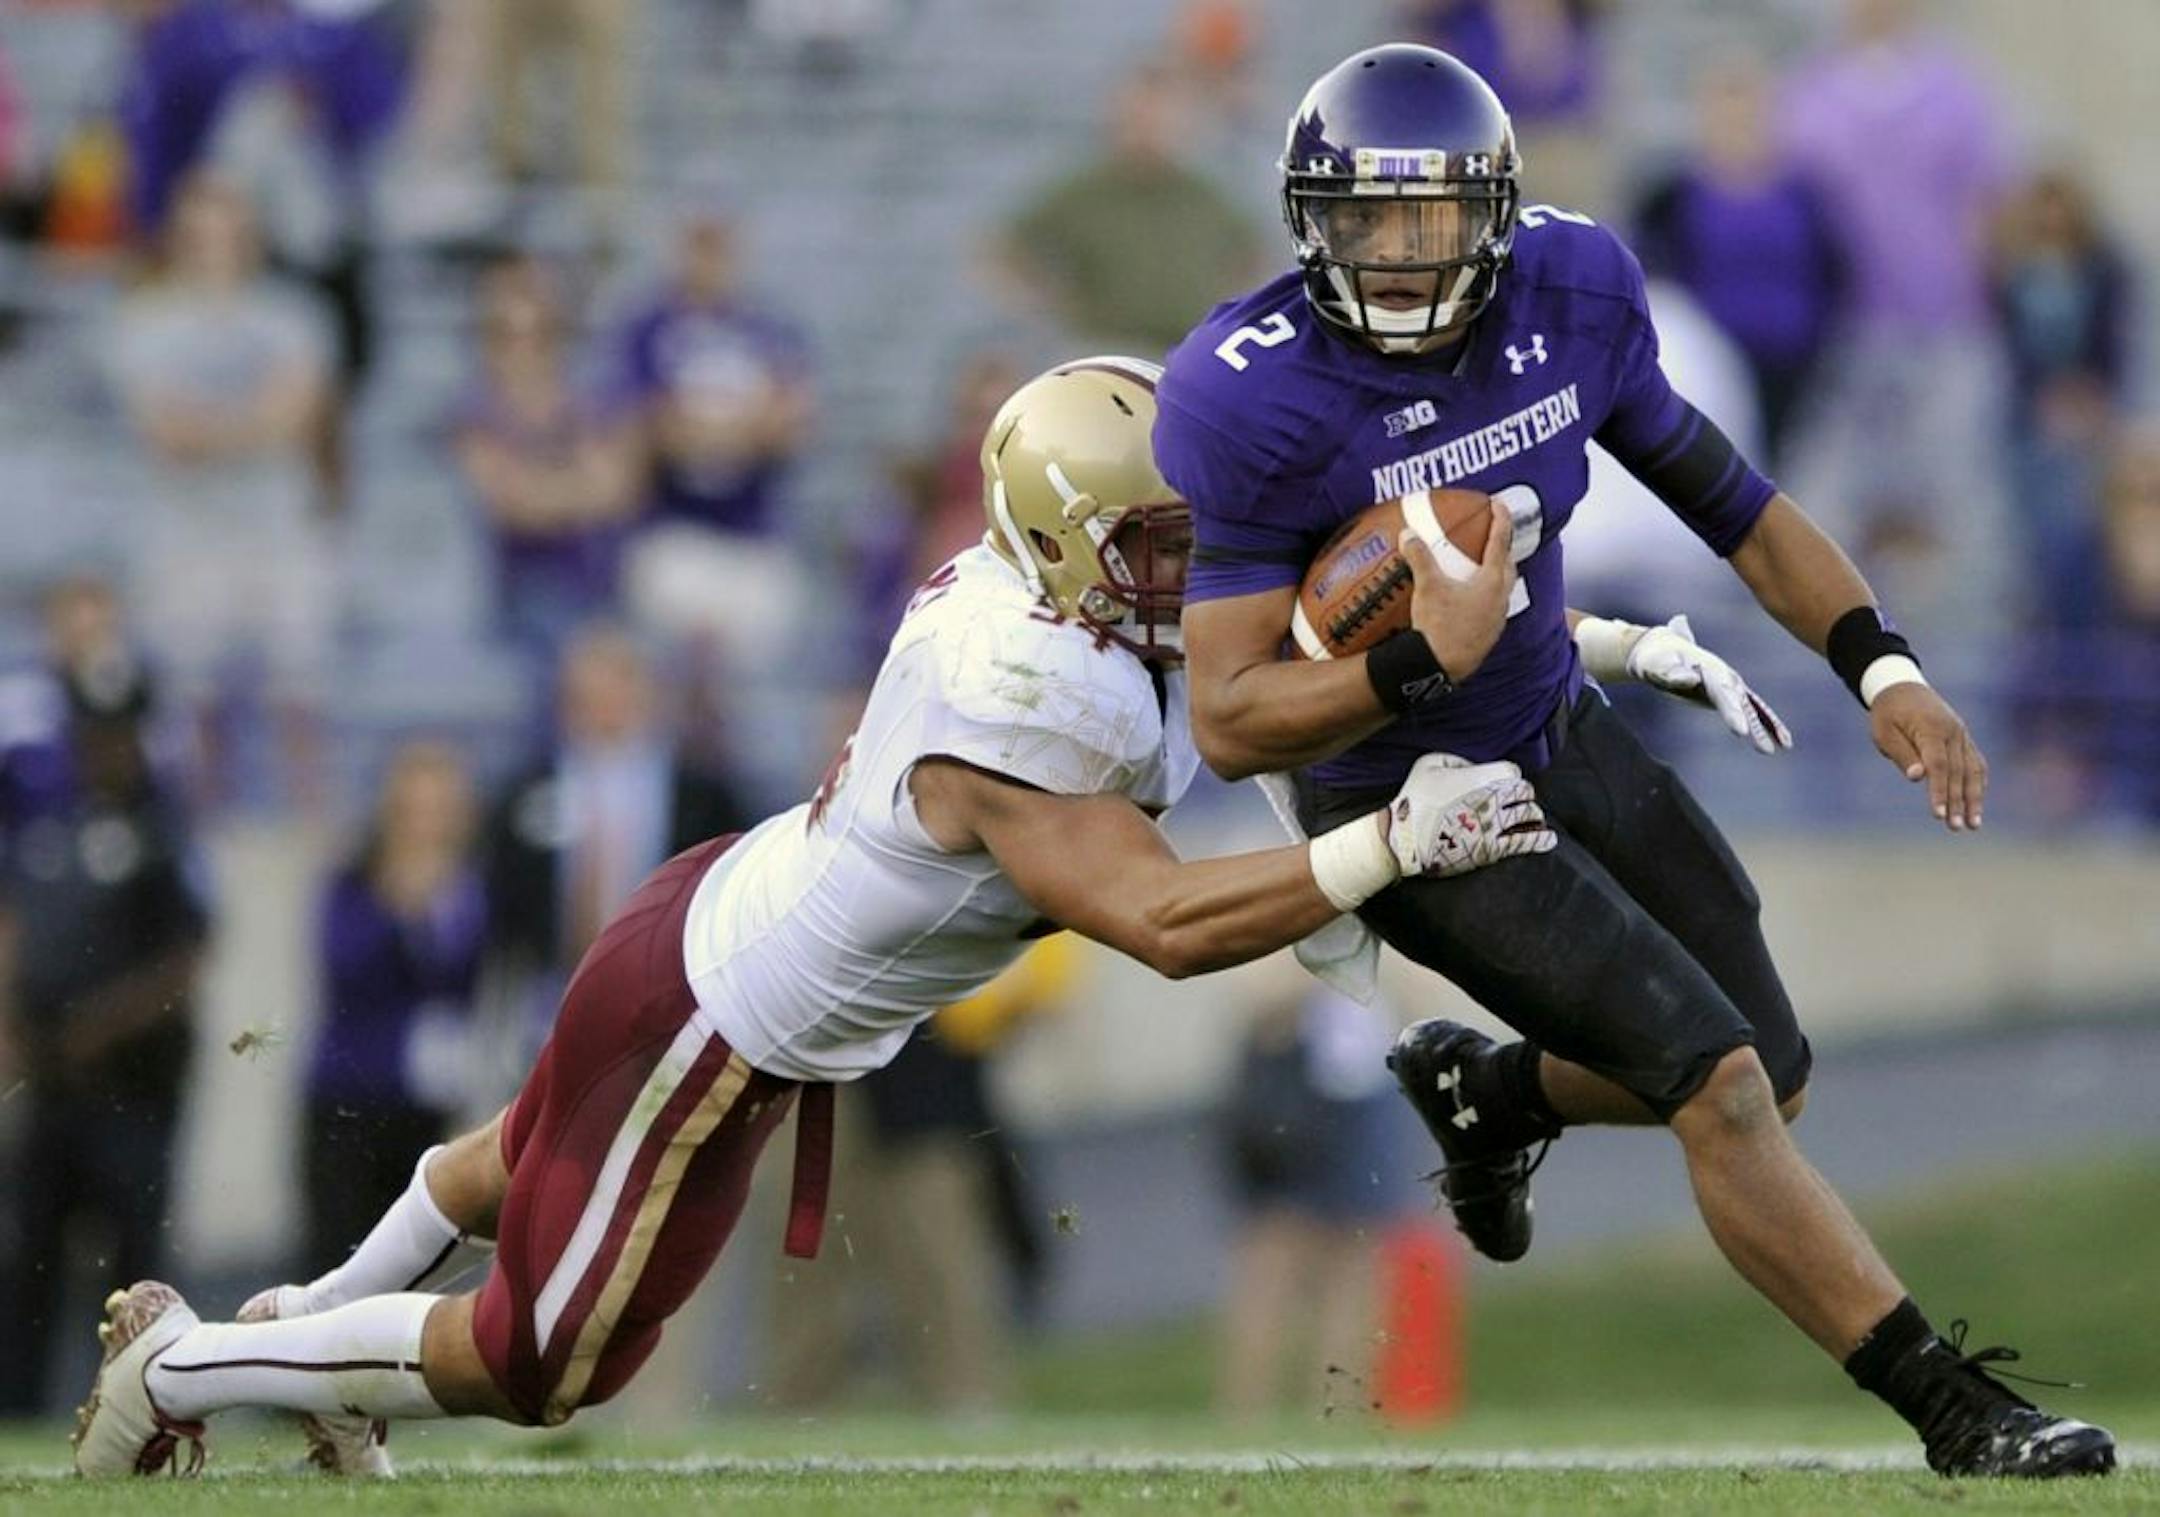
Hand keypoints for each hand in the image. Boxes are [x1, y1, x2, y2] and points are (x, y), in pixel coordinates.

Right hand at [1383, 752, 1555, 878]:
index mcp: (1479, 777)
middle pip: (1525, 792)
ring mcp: (1494, 826)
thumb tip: (1473, 766)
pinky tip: (1549, 839)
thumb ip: (1457, 759)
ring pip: (1528, 816)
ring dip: (1533, 814)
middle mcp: (1492, 800)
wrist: (1405, 838)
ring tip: (1533, 817)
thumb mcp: (1429, 763)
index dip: (1510, 775)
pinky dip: (1541, 840)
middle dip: (1524, 794)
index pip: (1512, 771)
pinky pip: (1524, 843)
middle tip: (1521, 799)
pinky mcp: (1492, 849)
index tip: (1505, 781)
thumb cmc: (1414, 799)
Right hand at [1403, 500, 1514, 681]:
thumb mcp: (1427, 586)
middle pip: (1508, 566)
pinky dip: (1485, 598)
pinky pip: (1492, 609)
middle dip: (1503, 549)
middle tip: (1493, 537)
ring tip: (1482, 568)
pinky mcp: (1488, 636)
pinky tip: (1469, 601)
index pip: (1500, 542)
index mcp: (1491, 581)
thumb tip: (1408, 534)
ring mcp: (1496, 619)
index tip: (1498, 504)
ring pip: (1503, 589)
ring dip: (1496, 575)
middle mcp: (1500, 598)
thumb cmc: (1439, 625)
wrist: (1439, 666)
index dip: (1500, 520)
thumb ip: (1419, 557)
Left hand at [1626, 615, 1791, 755]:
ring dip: (1767, 727)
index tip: (1741, 731)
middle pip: (1741, 703)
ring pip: (1753, 707)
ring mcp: (1730, 684)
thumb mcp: (1657, 665)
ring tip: (1784, 746)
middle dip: (1753, 725)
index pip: (1722, 693)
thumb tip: (1690, 678)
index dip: (1732, 711)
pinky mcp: (1731, 693)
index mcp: (1709, 669)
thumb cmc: (1656, 659)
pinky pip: (1754, 709)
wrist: (1661, 649)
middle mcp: (1725, 676)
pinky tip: (1782, 740)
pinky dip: (1768, 723)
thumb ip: (1671, 672)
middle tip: (1764, 748)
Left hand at [1869, 682, 1986, 830]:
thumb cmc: (1888, 714)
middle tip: (1955, 827)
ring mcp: (1962, 734)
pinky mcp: (1964, 738)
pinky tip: (1977, 804)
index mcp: (1930, 729)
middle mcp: (1952, 731)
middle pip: (1958, 772)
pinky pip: (1976, 763)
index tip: (1938, 814)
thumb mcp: (1884, 733)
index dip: (1939, 791)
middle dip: (1958, 802)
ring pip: (1973, 769)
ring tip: (1973, 824)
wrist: (1902, 688)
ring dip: (1975, 798)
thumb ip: (1902, 755)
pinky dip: (1978, 783)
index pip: (1938, 765)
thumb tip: (1918, 778)